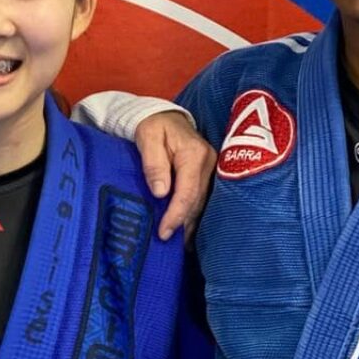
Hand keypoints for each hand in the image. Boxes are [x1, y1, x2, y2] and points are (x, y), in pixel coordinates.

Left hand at [134, 111, 212, 239]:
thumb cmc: (153, 126)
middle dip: (183, 224)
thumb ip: (154, 164)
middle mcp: (209, 163)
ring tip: (178, 243)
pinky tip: (187, 230)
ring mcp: (211, 169)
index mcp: (194, 154)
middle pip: (197, 201)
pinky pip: (203, 198)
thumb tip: (161, 193)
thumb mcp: (147, 139)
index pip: (187, 192)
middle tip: (167, 241)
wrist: (164, 116)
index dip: (176, 215)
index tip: (163, 232)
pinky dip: (194, 214)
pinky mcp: (209, 174)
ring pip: (202, 202)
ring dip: (190, 223)